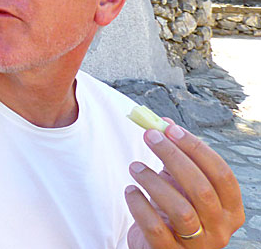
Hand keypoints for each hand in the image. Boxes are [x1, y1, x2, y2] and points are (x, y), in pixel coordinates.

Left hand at [125, 119, 244, 247]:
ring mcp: (197, 246)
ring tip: (134, 166)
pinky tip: (130, 190)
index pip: (222, 174)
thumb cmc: (172, 212)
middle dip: (173, 158)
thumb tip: (163, 123)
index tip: (170, 129)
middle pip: (201, 189)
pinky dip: (139, 205)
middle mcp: (220, 230)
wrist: (157, 247)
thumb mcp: (179, 184)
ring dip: (154, 181)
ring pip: (181, 210)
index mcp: (230, 209)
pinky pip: (155, 229)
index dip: (196, 149)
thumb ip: (176, 155)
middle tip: (150, 137)